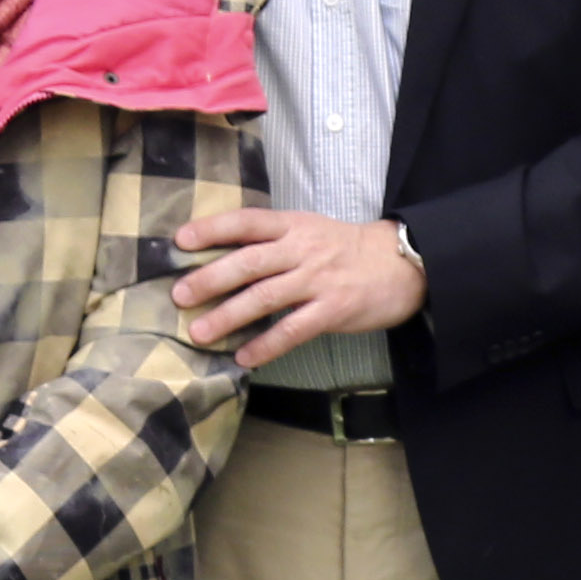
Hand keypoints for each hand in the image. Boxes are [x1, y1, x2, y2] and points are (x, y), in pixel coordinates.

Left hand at [171, 208, 426, 370]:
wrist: (401, 264)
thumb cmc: (345, 249)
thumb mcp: (309, 231)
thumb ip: (272, 241)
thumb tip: (223, 258)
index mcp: (293, 225)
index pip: (247, 221)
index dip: (212, 228)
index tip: (180, 240)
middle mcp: (302, 250)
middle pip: (249, 261)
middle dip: (210, 278)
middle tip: (179, 295)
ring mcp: (318, 280)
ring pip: (265, 297)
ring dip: (229, 316)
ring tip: (200, 332)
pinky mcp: (333, 310)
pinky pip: (293, 331)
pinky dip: (266, 346)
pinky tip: (244, 358)